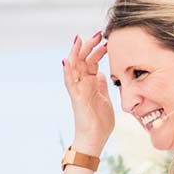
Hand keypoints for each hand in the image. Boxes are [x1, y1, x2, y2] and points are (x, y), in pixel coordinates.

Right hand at [63, 32, 114, 149]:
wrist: (95, 139)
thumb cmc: (100, 122)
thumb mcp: (105, 99)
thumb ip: (102, 86)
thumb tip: (102, 73)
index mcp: (91, 83)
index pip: (92, 62)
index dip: (98, 50)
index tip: (107, 42)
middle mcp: (83, 84)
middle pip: (83, 60)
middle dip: (89, 46)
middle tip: (98, 34)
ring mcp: (78, 90)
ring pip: (73, 67)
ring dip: (76, 53)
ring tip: (79, 39)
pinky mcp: (76, 98)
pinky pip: (69, 83)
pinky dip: (67, 71)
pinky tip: (67, 60)